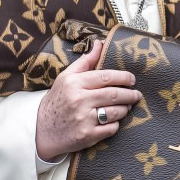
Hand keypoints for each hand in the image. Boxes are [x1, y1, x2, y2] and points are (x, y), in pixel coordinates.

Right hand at [35, 40, 141, 160]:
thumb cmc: (57, 100)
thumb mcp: (66, 77)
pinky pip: (111, 129)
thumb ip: (85, 61)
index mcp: (74, 83)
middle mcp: (79, 100)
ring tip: (127, 105)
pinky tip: (115, 120)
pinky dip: (116, 124)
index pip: (105, 77)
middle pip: (113, 94)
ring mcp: (83, 119)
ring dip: (125, 108)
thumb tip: (100, 43)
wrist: (42, 131)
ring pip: (115, 112)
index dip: (123, 77)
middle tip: (136, 94)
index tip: (132, 79)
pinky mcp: (87, 136)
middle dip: (129, 94)